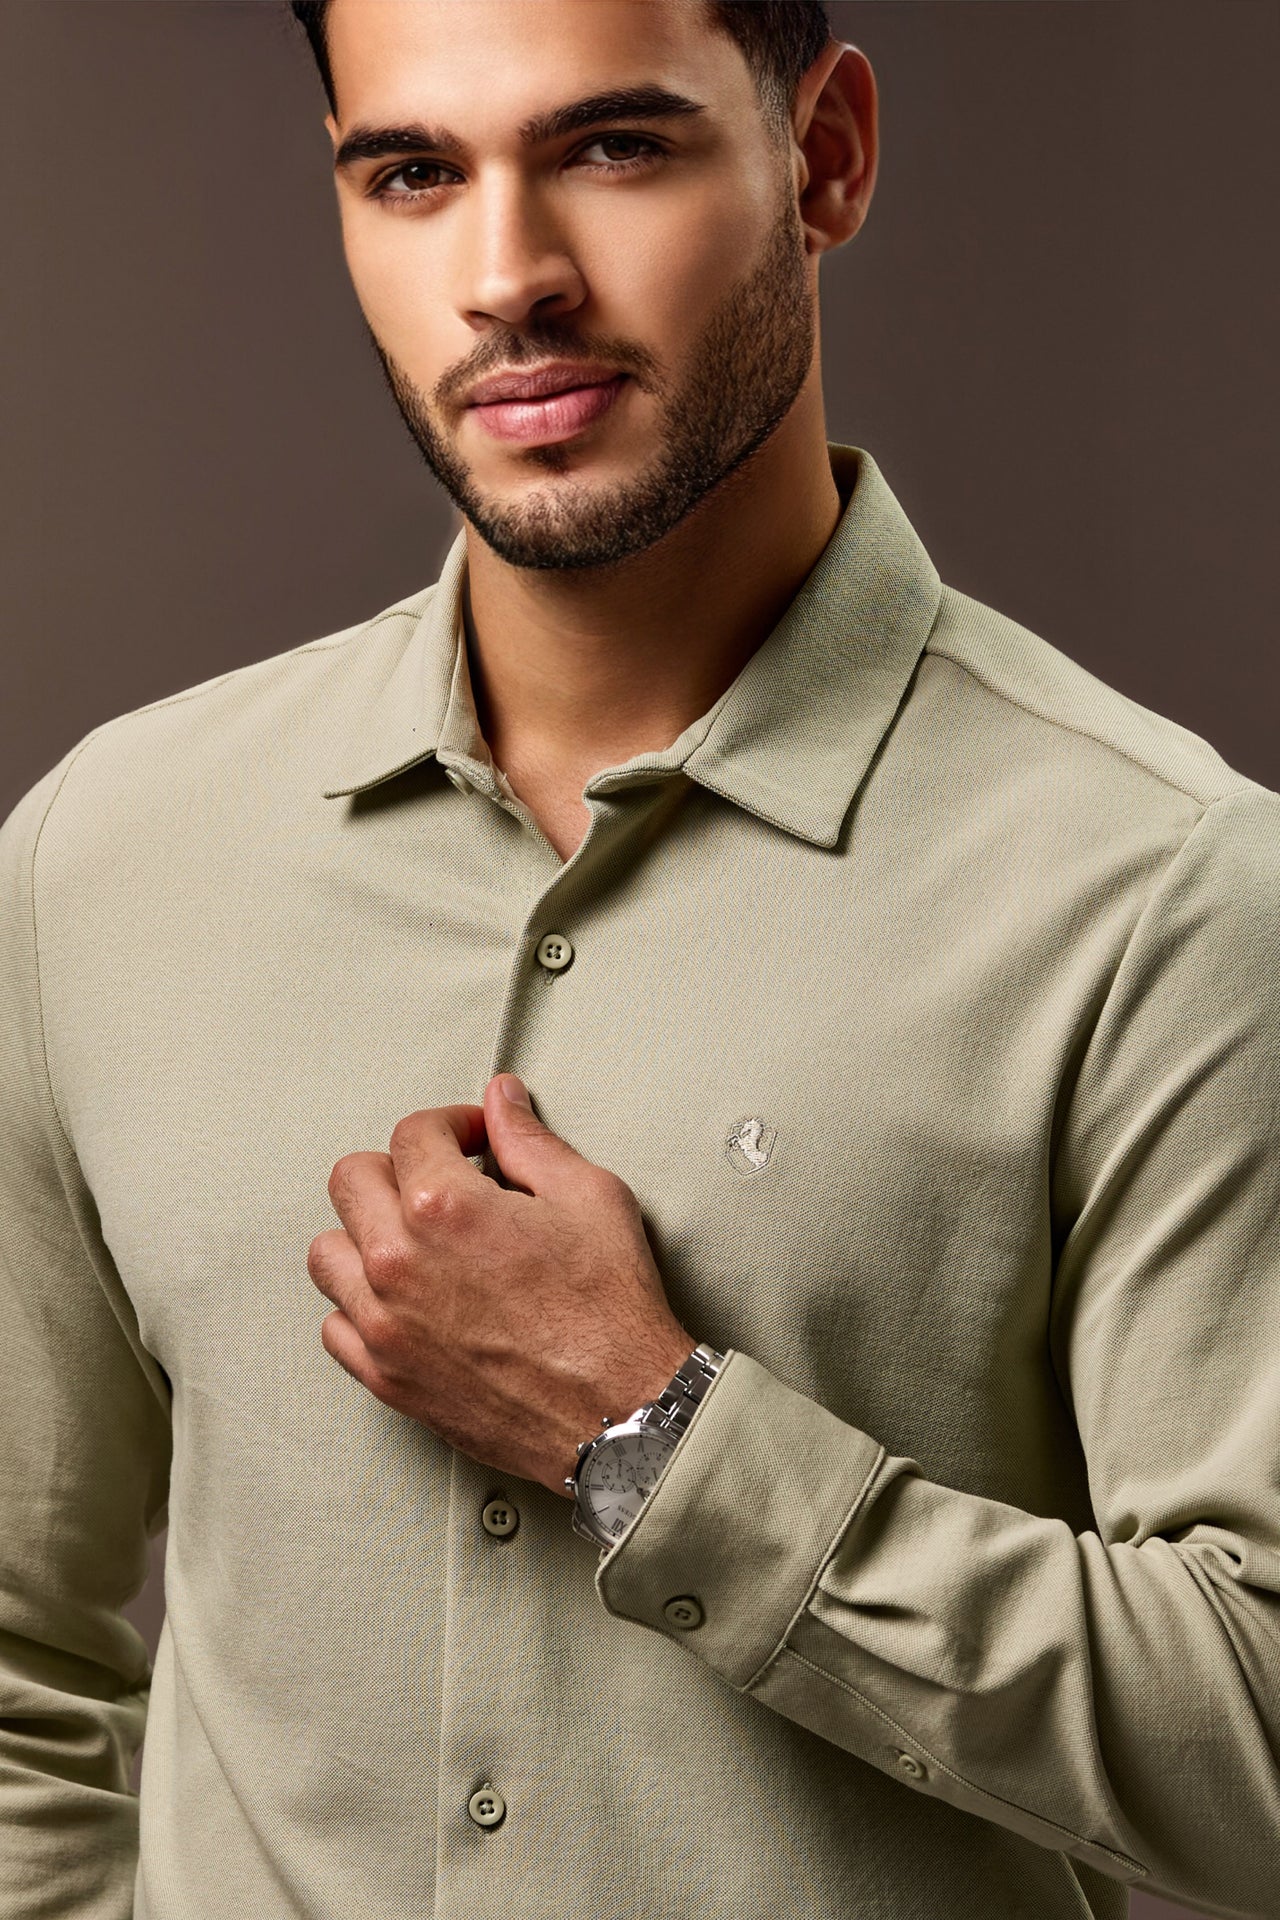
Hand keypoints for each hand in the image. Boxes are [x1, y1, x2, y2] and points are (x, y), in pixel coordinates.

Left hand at [306, 1074, 695, 1497]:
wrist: (619, 1412)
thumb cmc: (610, 1310)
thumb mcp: (588, 1196)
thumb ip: (530, 1140)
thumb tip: (502, 1100)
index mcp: (443, 1207)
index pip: (413, 1132)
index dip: (452, 1124)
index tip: (475, 1139)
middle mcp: (398, 1263)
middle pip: (352, 1181)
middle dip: (399, 1168)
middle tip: (443, 1181)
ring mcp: (385, 1325)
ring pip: (329, 1253)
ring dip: (366, 1234)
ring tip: (416, 1240)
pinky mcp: (387, 1378)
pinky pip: (336, 1326)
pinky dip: (360, 1306)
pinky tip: (405, 1300)